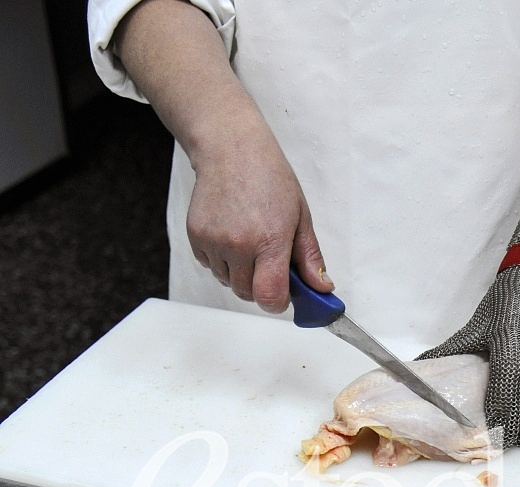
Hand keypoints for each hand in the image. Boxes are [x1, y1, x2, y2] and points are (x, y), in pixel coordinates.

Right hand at [187, 112, 331, 311]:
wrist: (231, 148)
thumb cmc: (268, 177)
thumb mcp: (300, 217)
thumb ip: (310, 258)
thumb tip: (322, 289)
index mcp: (270, 239)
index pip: (269, 297)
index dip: (278, 303)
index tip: (284, 296)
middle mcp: (239, 244)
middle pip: (248, 294)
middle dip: (260, 286)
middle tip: (268, 261)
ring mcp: (214, 241)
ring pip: (228, 282)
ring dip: (240, 273)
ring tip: (249, 241)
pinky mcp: (196, 237)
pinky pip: (211, 267)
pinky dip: (222, 261)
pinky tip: (231, 235)